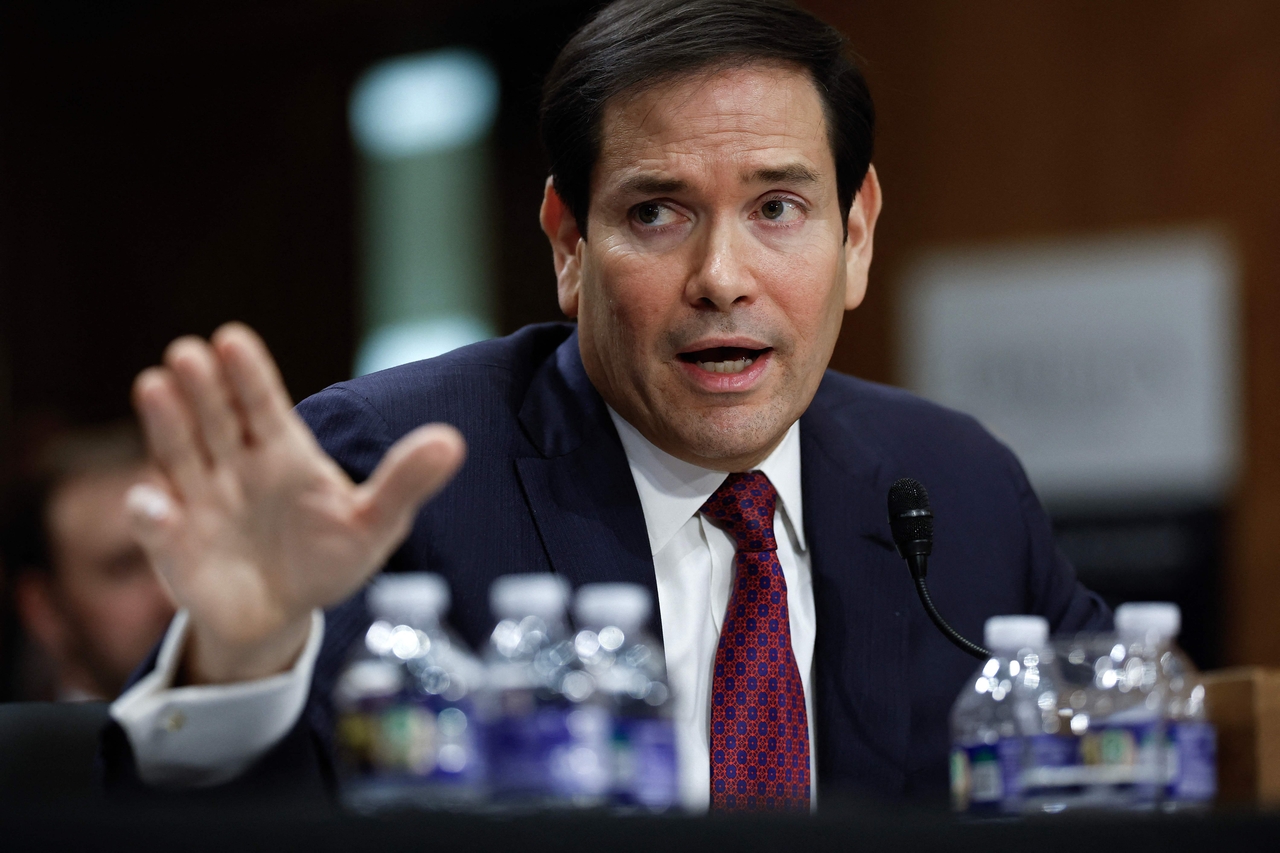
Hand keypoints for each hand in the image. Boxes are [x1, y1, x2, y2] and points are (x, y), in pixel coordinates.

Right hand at [126, 323, 464, 683]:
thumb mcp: (376, 523)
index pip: (263, 404)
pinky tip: (153, 501)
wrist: (283, 615)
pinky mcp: (174, 544)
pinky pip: (159, 525)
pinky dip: (152, 513)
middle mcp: (235, 466)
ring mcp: (200, 500)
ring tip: (155, 385)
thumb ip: (406, 481)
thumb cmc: (330, 558)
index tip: (233, 338)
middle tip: (188, 353)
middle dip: (201, 386)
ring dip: (166, 422)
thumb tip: (453, 441)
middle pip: (215, 418)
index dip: (249, 374)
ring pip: (179, 453)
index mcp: (282, 453)